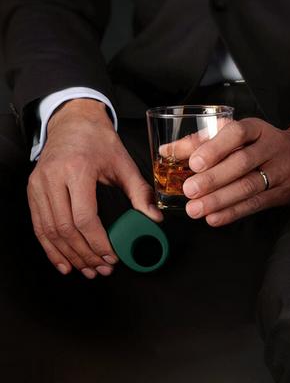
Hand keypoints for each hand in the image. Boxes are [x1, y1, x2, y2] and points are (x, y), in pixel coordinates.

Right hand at [27, 99, 162, 277]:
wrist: (74, 122)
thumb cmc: (99, 141)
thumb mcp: (124, 164)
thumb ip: (140, 193)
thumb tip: (154, 219)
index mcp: (77, 169)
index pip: (84, 217)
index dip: (98, 243)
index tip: (112, 257)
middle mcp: (53, 177)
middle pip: (65, 229)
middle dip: (85, 254)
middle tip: (102, 269)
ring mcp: (38, 184)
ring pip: (49, 231)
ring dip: (68, 255)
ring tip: (87, 270)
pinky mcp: (33, 190)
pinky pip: (39, 225)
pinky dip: (50, 247)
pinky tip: (63, 262)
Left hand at [180, 118, 289, 225]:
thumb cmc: (261, 144)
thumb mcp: (238, 135)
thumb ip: (202, 141)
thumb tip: (167, 150)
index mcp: (257, 129)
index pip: (237, 133)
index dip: (216, 148)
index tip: (194, 162)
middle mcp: (270, 148)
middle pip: (242, 163)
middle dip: (214, 179)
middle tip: (189, 191)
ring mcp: (279, 171)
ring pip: (248, 187)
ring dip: (220, 200)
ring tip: (195, 209)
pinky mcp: (281, 193)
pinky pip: (256, 204)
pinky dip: (233, 213)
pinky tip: (214, 218)